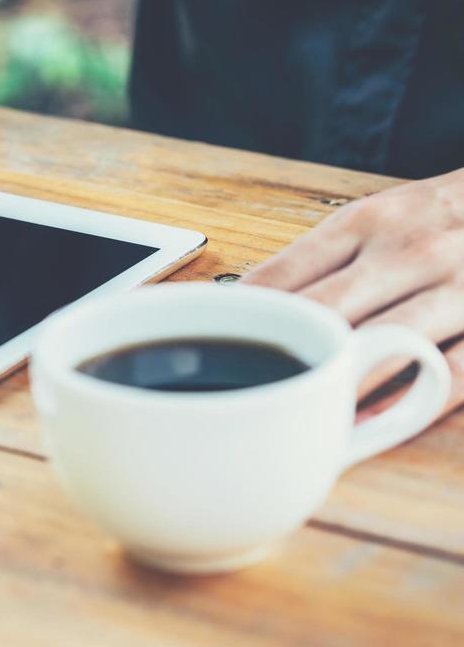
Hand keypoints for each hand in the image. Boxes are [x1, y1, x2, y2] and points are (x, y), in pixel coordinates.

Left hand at [245, 169, 463, 419]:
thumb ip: (318, 262)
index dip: (242, 319)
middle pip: (328, 314)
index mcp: (364, 223)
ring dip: (338, 389)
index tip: (208, 350)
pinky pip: (453, 374)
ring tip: (297, 421)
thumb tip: (242, 305)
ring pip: (386, 346)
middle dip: (282, 360)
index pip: (286, 274)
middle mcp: (410, 250)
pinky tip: (368, 428)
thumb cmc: (439, 218)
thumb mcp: (376, 218)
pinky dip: (409, 404)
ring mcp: (460, 288)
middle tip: (244, 400)